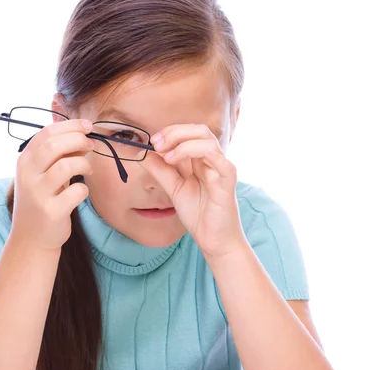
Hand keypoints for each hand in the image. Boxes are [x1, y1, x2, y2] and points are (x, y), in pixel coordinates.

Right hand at [10, 118, 94, 251]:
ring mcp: (38, 193)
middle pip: (55, 145)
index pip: (47, 133)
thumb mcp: (41, 175)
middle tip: (91, 145)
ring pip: (67, 166)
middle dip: (79, 140)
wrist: (31, 239)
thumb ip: (56, 156)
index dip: (70, 126)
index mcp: (24, 161)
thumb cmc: (41, 201)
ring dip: (84, 164)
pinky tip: (80, 192)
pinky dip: (84, 189)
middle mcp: (27, 175)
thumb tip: (82, 136)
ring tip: (87, 169)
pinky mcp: (52, 211)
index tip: (87, 126)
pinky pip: (77, 191)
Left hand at [142, 124, 248, 259]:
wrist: (214, 239)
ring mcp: (222, 168)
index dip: (170, 132)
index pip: (189, 133)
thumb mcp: (173, 189)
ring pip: (207, 140)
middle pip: (198, 130)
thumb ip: (160, 171)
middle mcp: (213, 160)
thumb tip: (142, 153)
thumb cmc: (199, 214)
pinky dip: (198, 152)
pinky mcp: (228, 180)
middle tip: (157, 144)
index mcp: (202, 160)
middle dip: (175, 132)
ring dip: (183, 143)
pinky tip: (178, 160)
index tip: (153, 142)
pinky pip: (219, 159)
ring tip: (167, 156)